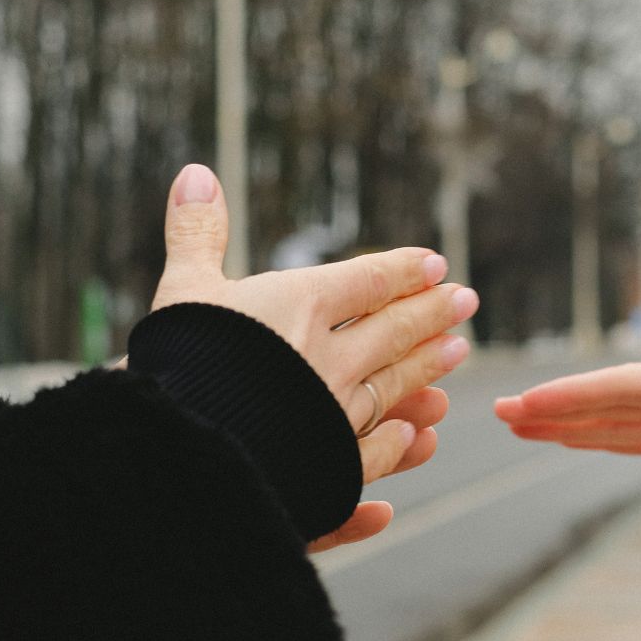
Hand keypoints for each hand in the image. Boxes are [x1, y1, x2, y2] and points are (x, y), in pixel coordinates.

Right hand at [153, 164, 479, 546]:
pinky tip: (416, 436)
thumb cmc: (173, 363)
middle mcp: (329, 357)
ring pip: (395, 384)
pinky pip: (373, 451)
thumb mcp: (181, 289)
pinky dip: (398, 441)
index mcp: (301, 306)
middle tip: (466, 301)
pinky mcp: (328, 466)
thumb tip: (197, 173)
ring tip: (459, 350)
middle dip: (431, 312)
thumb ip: (197, 232)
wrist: (177, 452)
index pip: (368, 281)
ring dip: (428, 365)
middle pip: (393, 330)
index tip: (434, 264)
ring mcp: (335, 414)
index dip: (402, 271)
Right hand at [495, 344, 640, 476]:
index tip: (528, 401)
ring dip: (566, 419)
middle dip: (553, 405)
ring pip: (614, 416)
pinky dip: (599, 435)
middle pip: (607, 400)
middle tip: (495, 410)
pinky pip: (636, 434)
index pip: (625, 388)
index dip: (575, 396)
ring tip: (515, 422)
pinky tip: (570, 437)